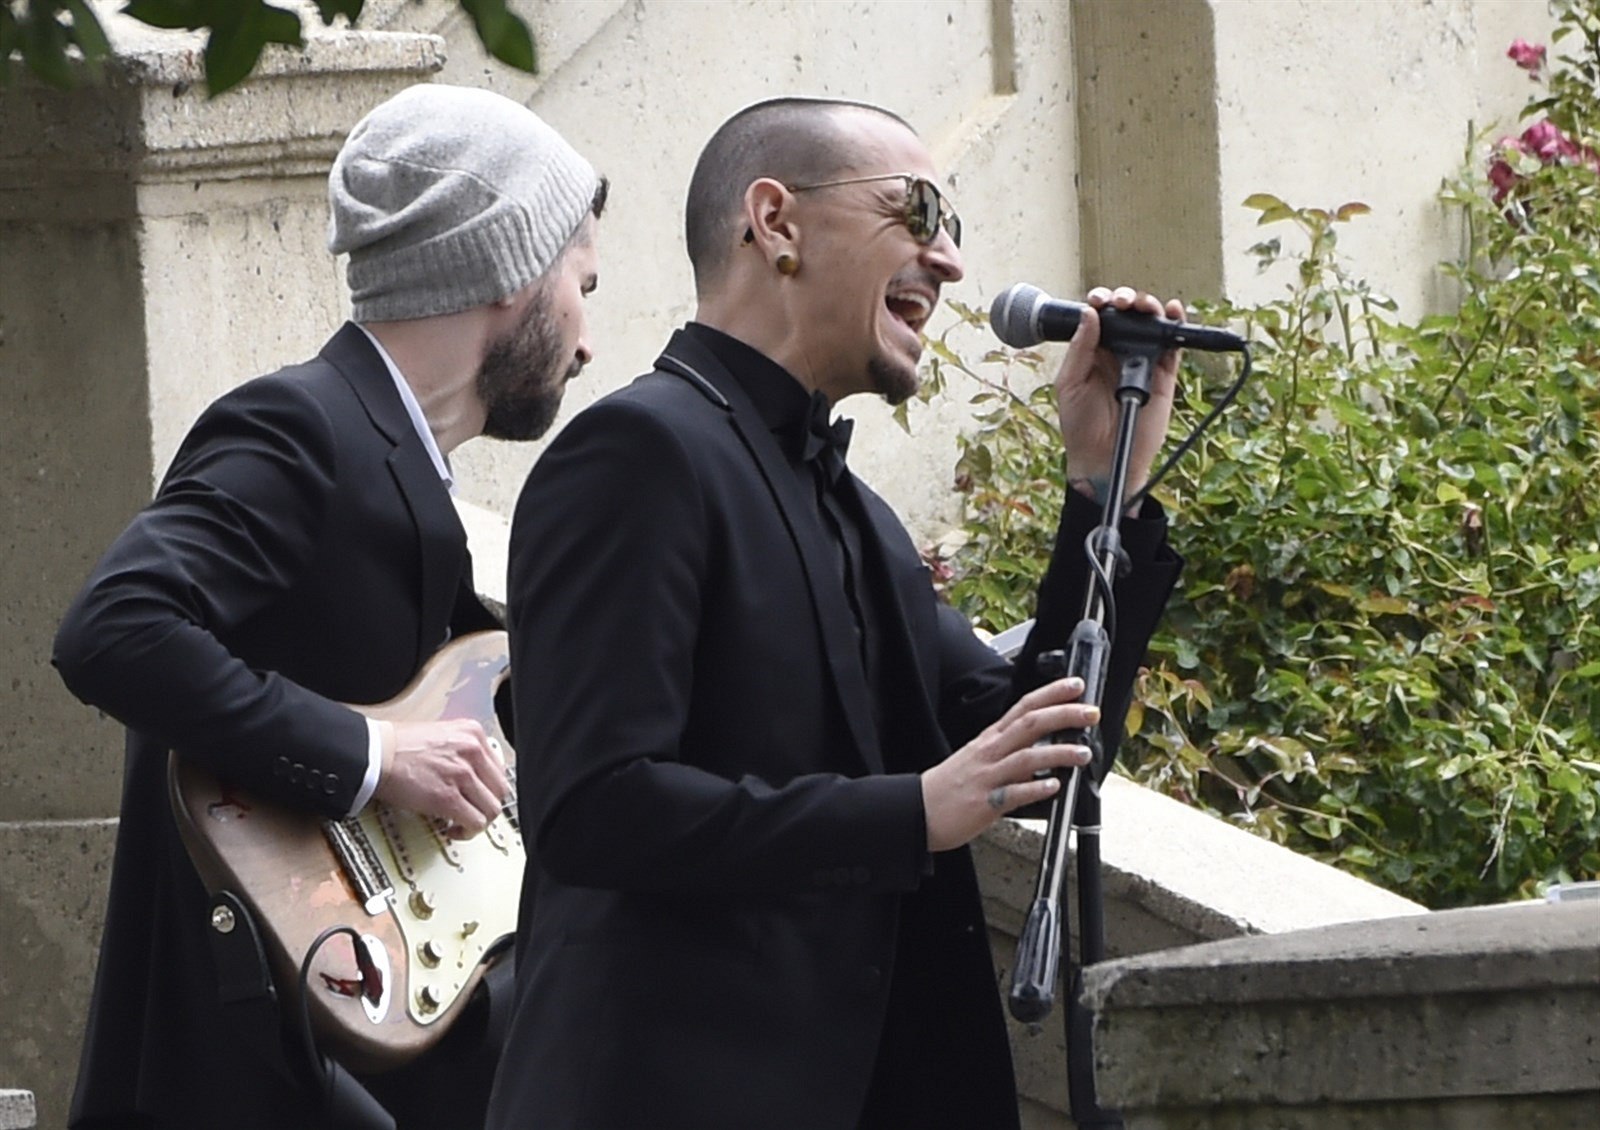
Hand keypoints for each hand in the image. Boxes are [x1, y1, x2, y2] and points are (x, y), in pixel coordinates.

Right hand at [373, 718, 509, 838]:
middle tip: (472, 812)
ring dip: (478, 822)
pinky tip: (453, 830)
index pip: (498, 768)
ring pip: (491, 809)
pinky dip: (467, 832)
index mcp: (472, 733)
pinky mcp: (448, 797)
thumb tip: (473, 773)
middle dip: (487, 805)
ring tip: (462, 824)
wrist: (375, 753)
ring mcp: (462, 774)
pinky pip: (474, 822)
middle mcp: (472, 751)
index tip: (479, 796)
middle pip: (500, 789)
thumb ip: (461, 750)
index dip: (489, 787)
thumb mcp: (441, 734)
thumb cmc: (397, 745)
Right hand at [920, 678, 1096, 852]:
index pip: (1024, 706)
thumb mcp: (979, 758)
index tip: (1076, 685)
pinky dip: (1035, 788)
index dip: (1051, 693)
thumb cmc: (950, 785)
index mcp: (991, 739)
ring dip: (1058, 753)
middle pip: (1030, 724)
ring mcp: (987, 776)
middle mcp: (990, 752)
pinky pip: (1013, 793)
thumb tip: (1045, 751)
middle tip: (1091, 712)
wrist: (918, 811)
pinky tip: (1054, 786)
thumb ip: (1012, 752)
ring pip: (1026, 757)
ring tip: (1083, 753)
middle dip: (1063, 715)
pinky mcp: (985, 802)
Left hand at [1054, 285, 1184, 507]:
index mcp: (1092, 352)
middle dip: (1127, 300)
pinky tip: (1173, 311)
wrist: (1102, 458)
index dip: (1102, 302)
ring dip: (1150, 308)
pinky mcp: (1163, 375)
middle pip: (1128, 316)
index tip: (1099, 300)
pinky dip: (1175, 326)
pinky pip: (1172, 347)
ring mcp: (1142, 362)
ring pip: (1151, 325)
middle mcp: (1118, 352)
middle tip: (1122, 303)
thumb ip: (1080, 349)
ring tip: (1143, 307)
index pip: (1100, 318)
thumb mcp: (1070, 383)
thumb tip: (1090, 314)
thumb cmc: (1080, 426)